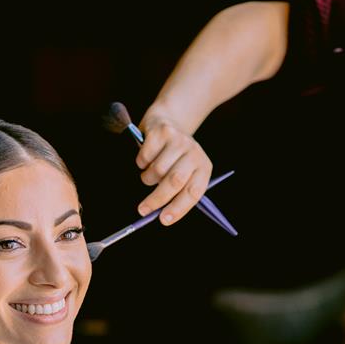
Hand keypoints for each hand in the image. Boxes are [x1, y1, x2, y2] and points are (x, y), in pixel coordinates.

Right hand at [136, 110, 211, 224]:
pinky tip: (146, 158)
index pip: (193, 192)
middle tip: (142, 210)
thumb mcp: (183, 173)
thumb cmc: (174, 158)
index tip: (163, 220)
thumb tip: (160, 215)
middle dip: (157, 199)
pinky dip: (141, 163)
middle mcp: (194, 153)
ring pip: (156, 170)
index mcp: (203, 168)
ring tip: (149, 174)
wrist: (168, 123)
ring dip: (147, 178)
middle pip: (174, 181)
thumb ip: (176, 193)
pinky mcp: (162, 132)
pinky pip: (145, 157)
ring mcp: (179, 141)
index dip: (178, 208)